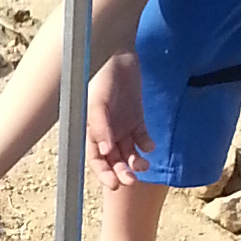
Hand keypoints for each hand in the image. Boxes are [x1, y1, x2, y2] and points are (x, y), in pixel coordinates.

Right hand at [87, 49, 151, 187]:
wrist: (118, 55)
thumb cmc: (101, 77)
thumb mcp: (98, 102)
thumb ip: (99, 126)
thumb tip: (104, 151)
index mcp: (90, 131)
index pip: (95, 159)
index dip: (103, 174)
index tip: (114, 185)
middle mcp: (106, 132)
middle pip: (113, 160)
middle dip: (121, 173)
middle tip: (131, 181)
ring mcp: (121, 126)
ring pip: (128, 153)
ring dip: (135, 162)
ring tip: (143, 165)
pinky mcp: (136, 119)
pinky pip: (142, 138)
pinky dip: (146, 145)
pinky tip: (150, 146)